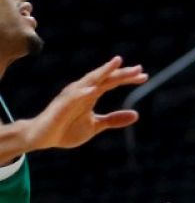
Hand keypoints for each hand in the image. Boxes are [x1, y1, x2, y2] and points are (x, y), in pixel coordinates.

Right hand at [23, 57, 146, 151]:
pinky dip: (82, 93)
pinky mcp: (60, 107)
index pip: (112, 82)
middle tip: (139, 69)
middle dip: (121, 72)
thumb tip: (136, 114)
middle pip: (104, 78)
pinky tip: (93, 90)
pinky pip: (72, 98)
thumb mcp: (95, 126)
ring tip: (117, 64)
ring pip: (89, 81)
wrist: (41, 139)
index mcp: (91, 94)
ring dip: (103, 72)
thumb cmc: (66, 129)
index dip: (127, 78)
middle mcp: (82, 91)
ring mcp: (71, 97)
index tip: (144, 76)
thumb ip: (113, 119)